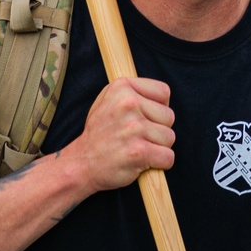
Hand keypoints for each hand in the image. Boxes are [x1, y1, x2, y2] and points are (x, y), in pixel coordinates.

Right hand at [71, 77, 174, 193]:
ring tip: (138, 148)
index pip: (163, 92)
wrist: (81, 163)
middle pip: (169, 116)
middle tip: (138, 136)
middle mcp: (128, 104)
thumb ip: (133, 92)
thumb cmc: (99, 133)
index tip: (145, 117)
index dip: (159, 107)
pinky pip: (168, 157)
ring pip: (170, 137)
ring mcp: (134, 128)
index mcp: (121, 87)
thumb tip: (163, 96)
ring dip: (159, 147)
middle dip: (159, 129)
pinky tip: (143, 161)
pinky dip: (160, 163)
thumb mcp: (107, 100)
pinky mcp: (139, 151)